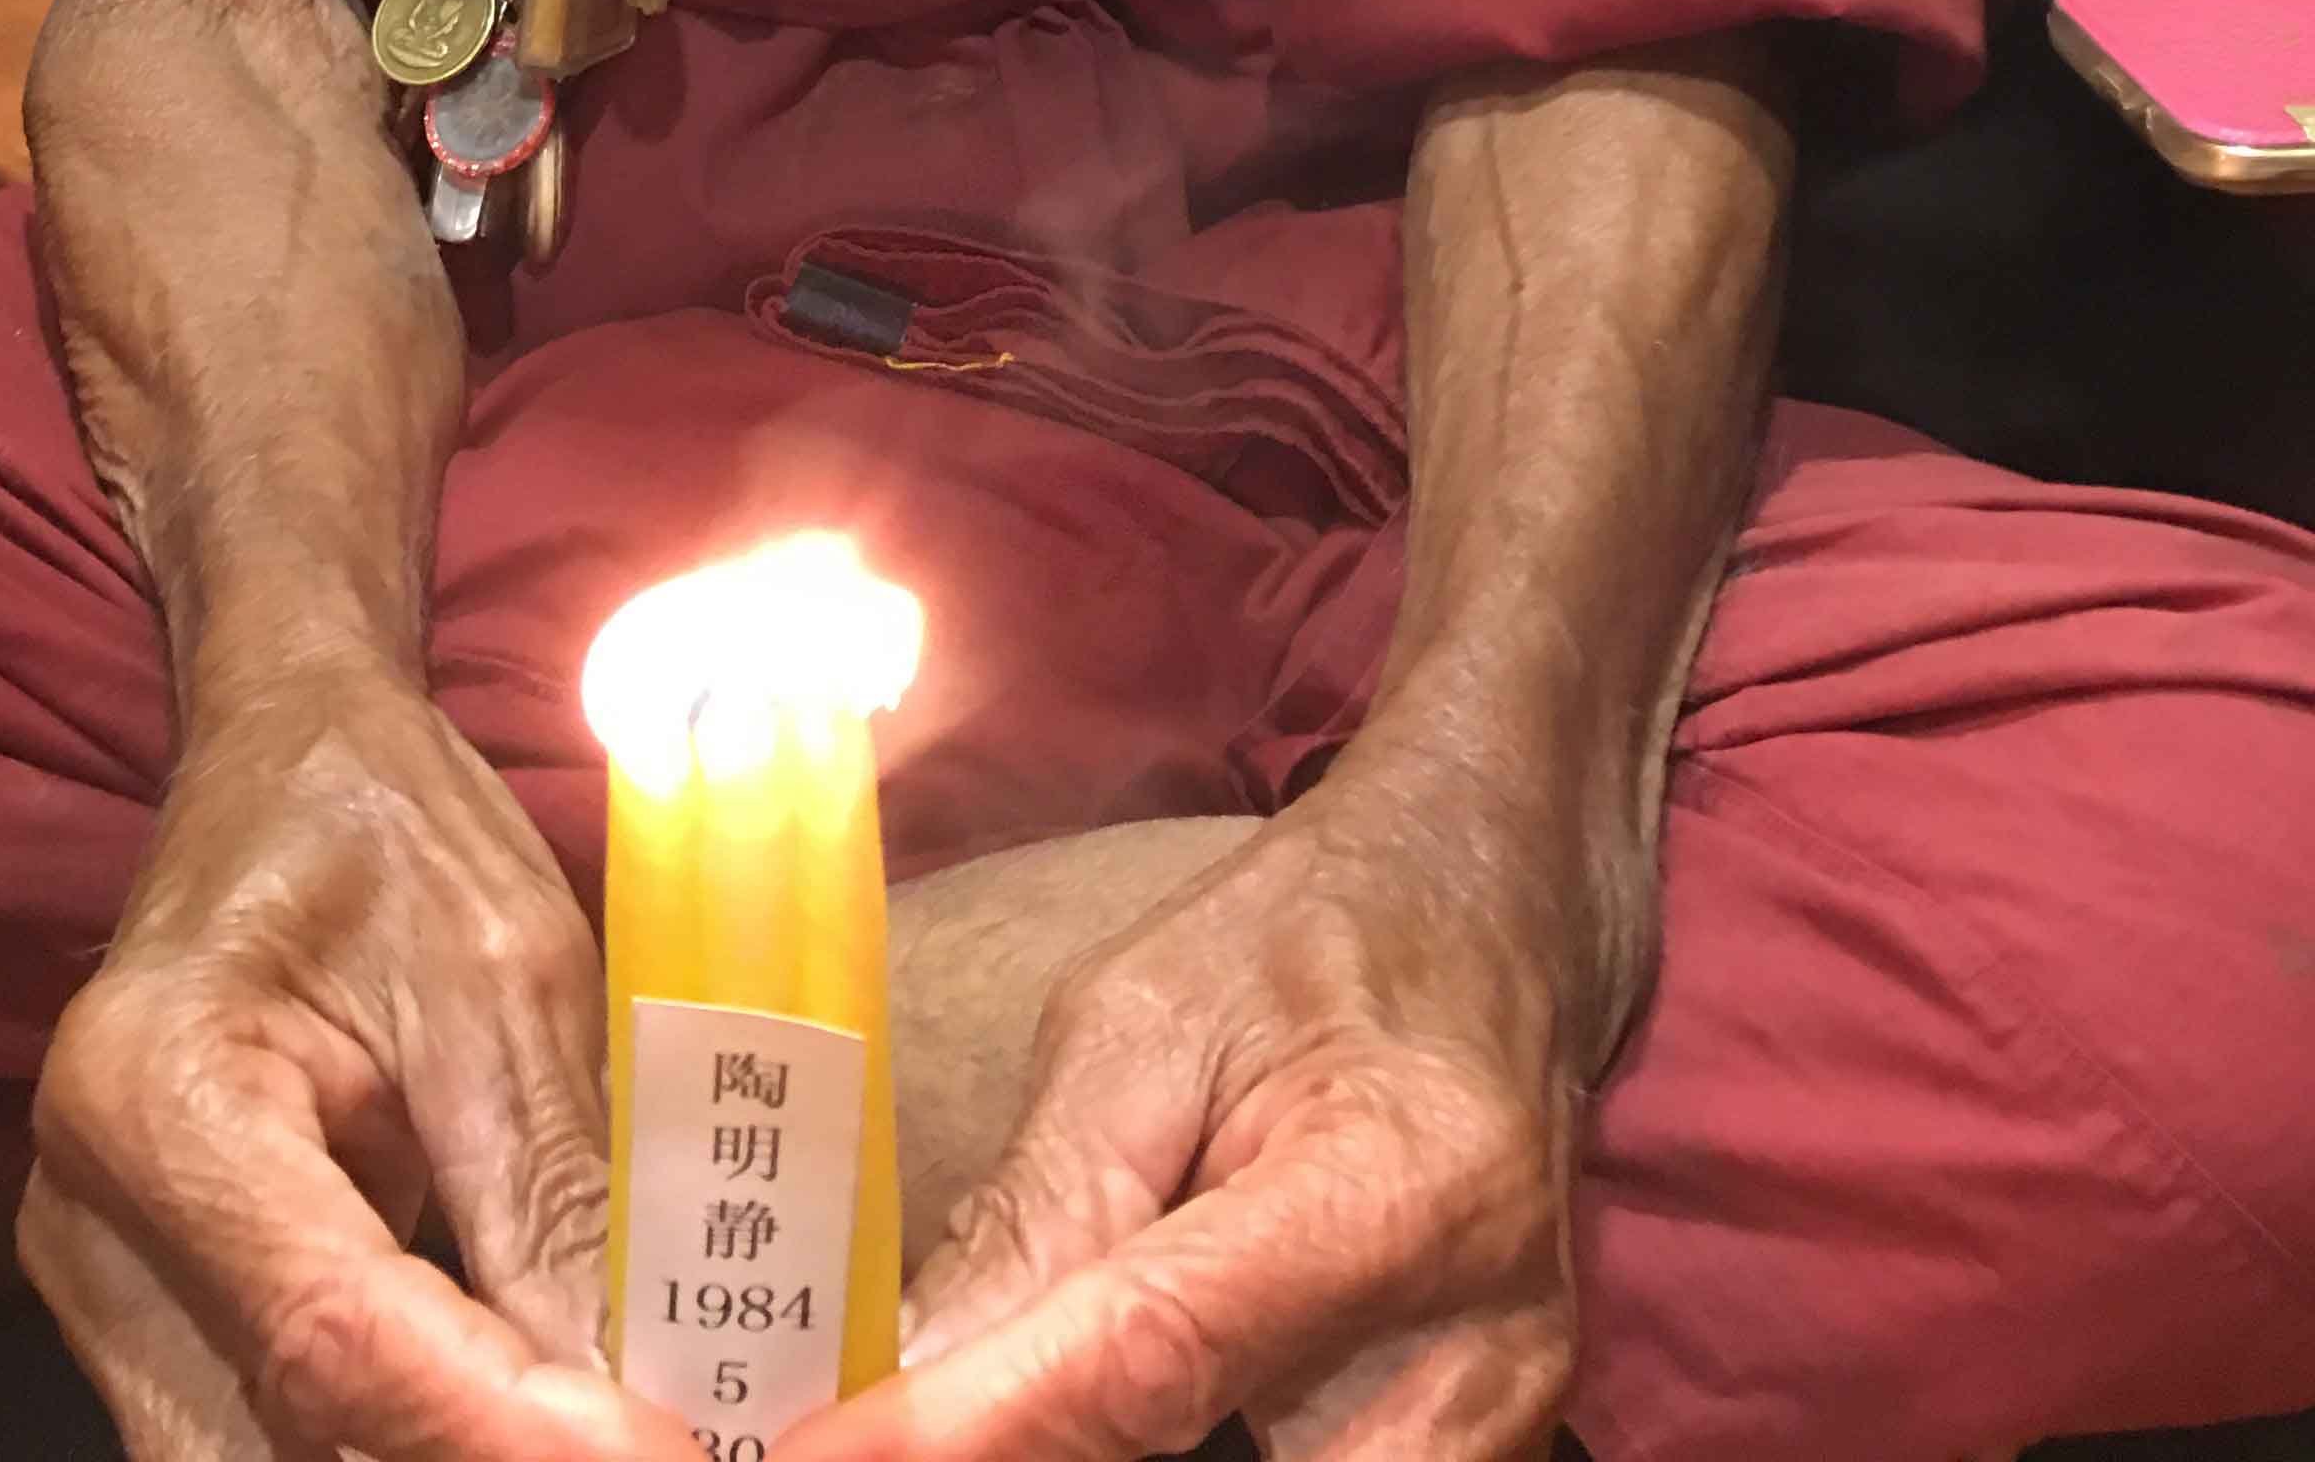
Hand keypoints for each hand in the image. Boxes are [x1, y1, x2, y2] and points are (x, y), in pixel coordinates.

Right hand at [19, 666, 697, 1461]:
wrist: (288, 762)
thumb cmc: (390, 824)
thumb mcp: (508, 972)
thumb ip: (548, 1191)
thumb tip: (628, 1392)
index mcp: (152, 1092)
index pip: (329, 1328)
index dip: (491, 1421)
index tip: (644, 1452)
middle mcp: (90, 1221)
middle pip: (280, 1437)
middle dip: (458, 1454)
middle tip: (630, 1440)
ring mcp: (104, 1291)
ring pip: (267, 1460)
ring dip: (429, 1446)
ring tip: (589, 1419)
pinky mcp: (150, 1325)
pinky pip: (270, 1436)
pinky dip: (397, 1435)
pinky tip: (509, 1410)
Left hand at [795, 747, 1619, 1461]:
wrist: (1490, 926)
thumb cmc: (1311, 942)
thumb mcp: (1148, 1016)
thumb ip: (1050, 1200)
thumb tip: (913, 1370)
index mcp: (1401, 1184)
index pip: (1159, 1348)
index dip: (980, 1422)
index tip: (836, 1452)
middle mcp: (1482, 1343)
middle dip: (1054, 1447)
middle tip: (916, 1415)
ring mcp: (1499, 1417)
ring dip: (1120, 1444)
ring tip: (1018, 1376)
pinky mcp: (1484, 1453)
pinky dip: (1187, 1436)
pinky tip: (1109, 1395)